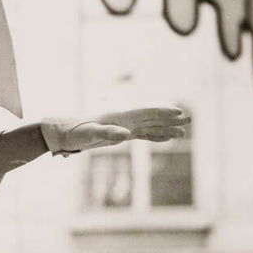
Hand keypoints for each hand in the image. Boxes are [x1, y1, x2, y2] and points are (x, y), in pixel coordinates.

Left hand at [39, 105, 190, 155]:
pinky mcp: (120, 134)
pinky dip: (155, 136)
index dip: (164, 112)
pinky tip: (165, 139)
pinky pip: (143, 134)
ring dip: (166, 129)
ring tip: (184, 133)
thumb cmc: (74, 132)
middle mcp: (124, 119)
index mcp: (120, 116)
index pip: (147, 112)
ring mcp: (123, 126)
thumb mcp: (89, 134)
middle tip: (190, 119)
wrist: (63, 133)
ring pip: (150, 126)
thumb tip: (126, 134)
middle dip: (171, 119)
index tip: (180, 112)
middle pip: (153, 117)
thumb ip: (107, 133)